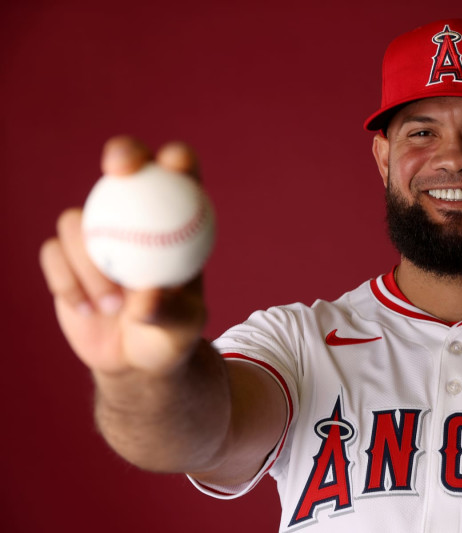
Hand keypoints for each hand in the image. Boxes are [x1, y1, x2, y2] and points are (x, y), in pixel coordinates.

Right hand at [40, 136, 206, 376]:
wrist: (135, 359)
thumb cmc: (171, 337)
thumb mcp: (182, 329)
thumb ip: (168, 311)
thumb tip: (145, 298)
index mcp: (175, 223)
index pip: (181, 177)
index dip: (176, 158)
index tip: (171, 165)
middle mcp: (135, 217)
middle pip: (126, 166)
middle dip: (123, 153)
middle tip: (118, 171)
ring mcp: (96, 233)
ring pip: (77, 220)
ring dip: (90, 264)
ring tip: (112, 307)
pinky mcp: (64, 257)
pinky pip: (53, 254)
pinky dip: (68, 281)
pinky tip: (87, 310)